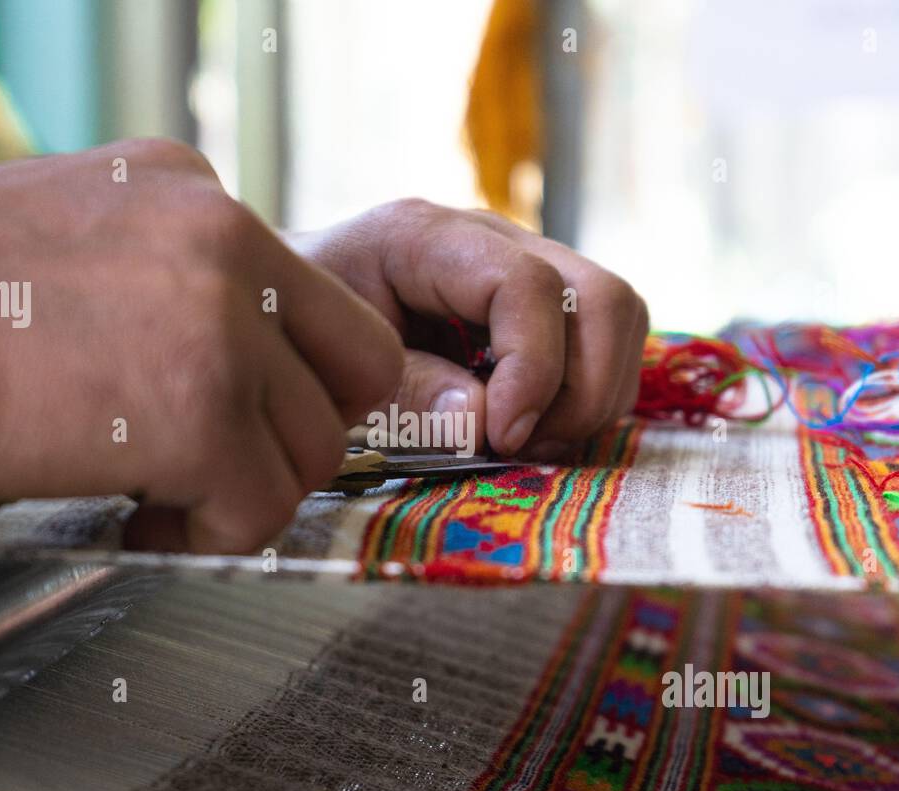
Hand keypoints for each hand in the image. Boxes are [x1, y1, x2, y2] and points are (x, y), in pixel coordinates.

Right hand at [0, 138, 402, 551]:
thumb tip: (227, 338)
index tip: (248, 413)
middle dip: (297, 431)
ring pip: (314, 446)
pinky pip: (260, 507)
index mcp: (197, 193)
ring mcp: (224, 327)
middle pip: (355, 367)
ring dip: (248, 488)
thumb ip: (171, 268)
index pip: (316, 299)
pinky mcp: (201, 414)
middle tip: (227, 464)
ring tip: (165, 497)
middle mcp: (229, 242)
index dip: (294, 375)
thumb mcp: (78, 228)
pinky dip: (213, 533)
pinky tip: (145, 522)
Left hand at [290, 199, 647, 459]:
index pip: (528, 285)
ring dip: (592, 396)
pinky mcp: (536, 306)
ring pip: (617, 319)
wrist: (281, 308)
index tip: (503, 436)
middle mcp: (491, 240)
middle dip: (583, 389)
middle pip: (601, 297)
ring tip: (526, 440)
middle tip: (523, 446)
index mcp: (427, 237)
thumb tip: (489, 423)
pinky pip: (601, 342)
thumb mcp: (335, 364)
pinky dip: (586, 394)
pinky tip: (531, 427)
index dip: (533, 369)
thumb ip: (406, 393)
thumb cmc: (299, 332)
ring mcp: (522, 266)